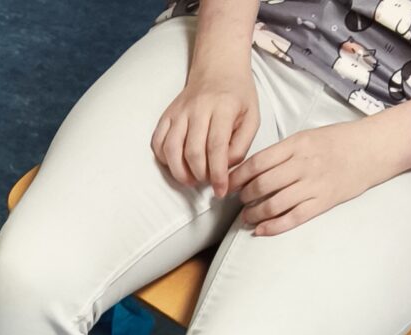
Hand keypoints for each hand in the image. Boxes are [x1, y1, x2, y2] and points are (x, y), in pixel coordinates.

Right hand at [152, 70, 259, 194]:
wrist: (219, 67)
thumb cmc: (237, 95)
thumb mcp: (252, 117)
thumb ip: (242, 145)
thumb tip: (225, 169)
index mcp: (223, 107)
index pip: (216, 147)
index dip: (217, 174)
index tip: (220, 191)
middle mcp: (198, 107)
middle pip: (192, 151)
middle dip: (199, 175)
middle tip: (207, 181)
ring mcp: (180, 111)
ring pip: (171, 149)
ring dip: (179, 172)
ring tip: (190, 179)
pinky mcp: (167, 115)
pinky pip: (158, 142)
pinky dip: (164, 159)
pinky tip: (176, 164)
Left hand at [229, 117, 398, 232]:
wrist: (374, 148)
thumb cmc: (340, 141)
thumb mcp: (309, 136)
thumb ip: (284, 152)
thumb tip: (254, 169)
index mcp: (298, 143)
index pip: (258, 162)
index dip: (238, 177)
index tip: (230, 184)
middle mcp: (304, 164)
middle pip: (262, 185)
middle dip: (245, 197)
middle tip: (240, 201)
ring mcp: (314, 184)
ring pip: (273, 204)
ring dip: (255, 214)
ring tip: (248, 217)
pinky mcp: (323, 202)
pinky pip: (292, 218)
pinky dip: (273, 227)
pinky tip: (261, 231)